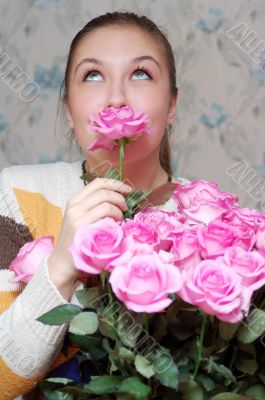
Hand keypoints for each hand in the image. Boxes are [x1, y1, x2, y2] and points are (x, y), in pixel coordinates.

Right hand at [47, 178, 131, 295]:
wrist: (62, 263)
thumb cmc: (76, 241)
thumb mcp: (80, 218)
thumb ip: (94, 207)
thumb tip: (118, 198)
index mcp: (74, 201)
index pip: (97, 183)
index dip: (115, 184)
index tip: (127, 190)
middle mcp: (75, 206)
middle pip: (104, 192)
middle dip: (120, 198)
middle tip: (125, 208)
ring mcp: (78, 217)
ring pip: (106, 204)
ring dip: (118, 210)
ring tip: (120, 219)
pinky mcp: (83, 229)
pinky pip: (105, 217)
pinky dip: (115, 220)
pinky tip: (115, 227)